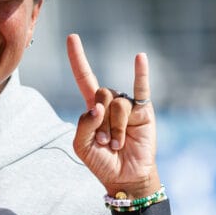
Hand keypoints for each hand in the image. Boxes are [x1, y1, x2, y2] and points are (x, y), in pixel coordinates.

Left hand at [66, 33, 159, 197]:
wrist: (125, 177)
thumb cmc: (102, 161)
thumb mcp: (81, 145)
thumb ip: (83, 124)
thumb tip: (98, 106)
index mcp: (92, 107)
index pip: (84, 77)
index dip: (78, 58)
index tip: (72, 37)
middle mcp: (110, 102)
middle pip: (100, 95)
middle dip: (100, 122)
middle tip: (105, 142)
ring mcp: (128, 105)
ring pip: (116, 104)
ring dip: (114, 127)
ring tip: (118, 144)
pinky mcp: (143, 111)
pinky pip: (141, 88)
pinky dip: (140, 73)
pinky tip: (140, 58)